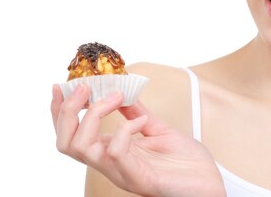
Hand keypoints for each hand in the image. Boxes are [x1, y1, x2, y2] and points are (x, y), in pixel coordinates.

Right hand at [51, 84, 224, 196]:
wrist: (210, 185)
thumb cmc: (187, 164)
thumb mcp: (158, 130)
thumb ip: (138, 113)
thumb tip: (123, 89)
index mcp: (112, 152)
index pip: (71, 134)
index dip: (60, 111)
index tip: (62, 85)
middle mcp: (111, 164)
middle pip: (66, 143)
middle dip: (67, 111)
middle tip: (85, 87)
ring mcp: (122, 172)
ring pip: (82, 148)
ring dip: (94, 115)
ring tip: (115, 97)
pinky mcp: (139, 178)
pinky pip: (116, 154)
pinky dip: (125, 130)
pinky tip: (140, 121)